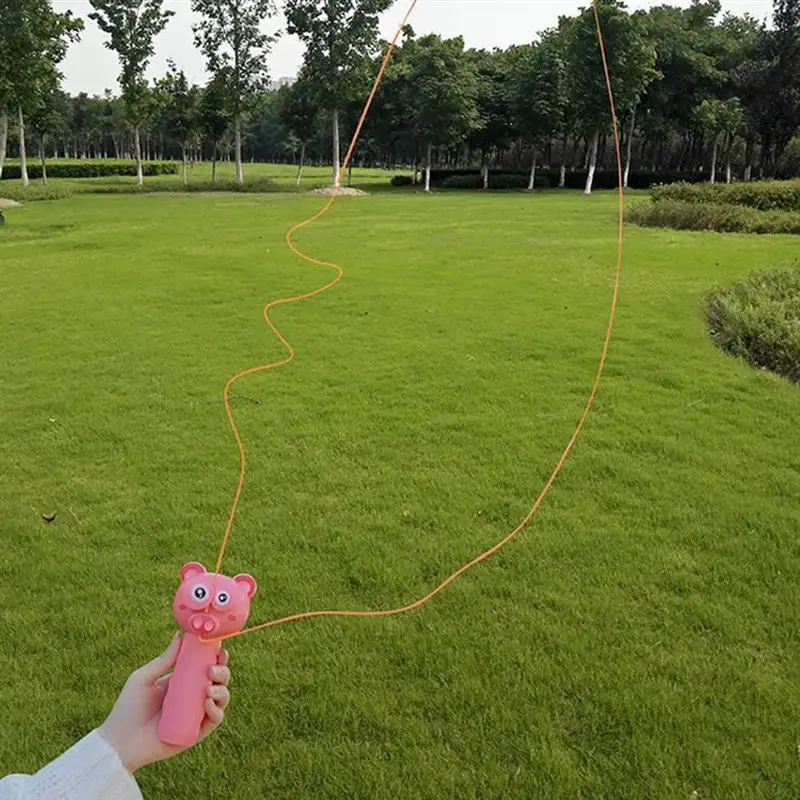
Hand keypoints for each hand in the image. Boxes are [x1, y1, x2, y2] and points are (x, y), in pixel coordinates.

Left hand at [99, 633, 230, 771]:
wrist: (118, 742)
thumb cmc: (128, 708)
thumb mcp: (144, 678)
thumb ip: (164, 659)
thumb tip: (180, 634)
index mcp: (182, 682)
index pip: (206, 667)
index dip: (217, 658)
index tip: (219, 650)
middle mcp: (192, 697)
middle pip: (218, 681)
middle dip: (222, 671)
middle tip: (212, 669)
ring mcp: (195, 715)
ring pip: (221, 699)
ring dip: (222, 690)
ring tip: (209, 688)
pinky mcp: (195, 733)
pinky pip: (214, 721)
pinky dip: (216, 711)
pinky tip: (206, 703)